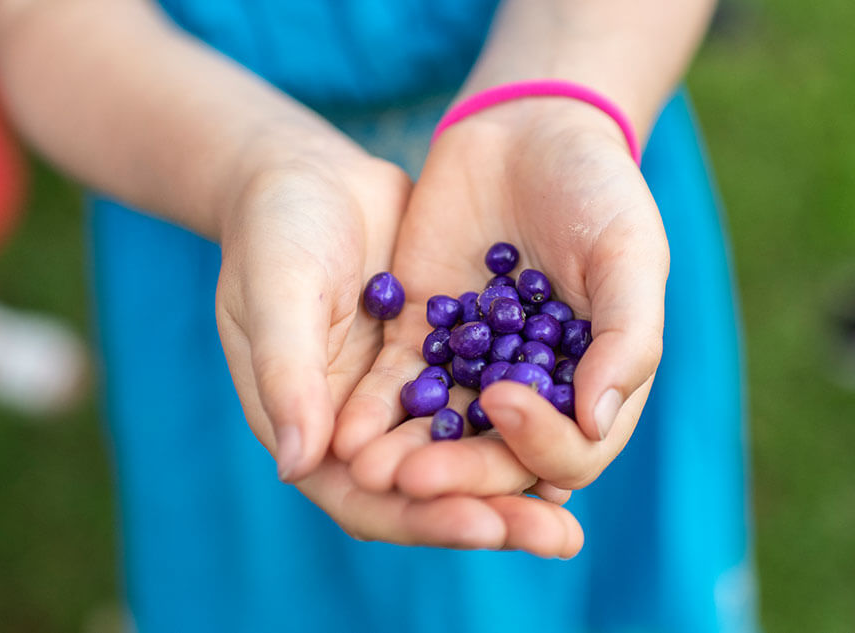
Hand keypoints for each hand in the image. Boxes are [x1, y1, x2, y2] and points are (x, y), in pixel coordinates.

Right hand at [213, 146, 582, 556]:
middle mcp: (365, 432)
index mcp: (311, 434)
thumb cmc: (272, 232)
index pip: (367, 501)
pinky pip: (495, 396)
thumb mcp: (277, 293)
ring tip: (573, 512)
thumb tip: (300, 465)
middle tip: (557, 540)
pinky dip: (533, 416)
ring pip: (471, 451)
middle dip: (492, 511)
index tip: (481, 523)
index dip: (425, 517)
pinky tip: (583, 428)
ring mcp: (412, 395)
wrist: (306, 172)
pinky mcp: (449, 356)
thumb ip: (287, 374)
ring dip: (519, 477)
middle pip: (433, 491)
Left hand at [333, 100, 669, 500]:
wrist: (529, 127)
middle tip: (410, 478)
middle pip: (499, 458)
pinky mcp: (422, 337)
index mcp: (597, 385)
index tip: (503, 402)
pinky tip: (343, 425)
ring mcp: (476, 368)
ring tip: (366, 467)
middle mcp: (536, 392)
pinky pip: (397, 385)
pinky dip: (374, 409)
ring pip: (442, 433)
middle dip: (457, 472)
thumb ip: (627, 338)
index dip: (540, 445)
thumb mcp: (629, 253)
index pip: (574, 451)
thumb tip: (595, 424)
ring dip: (406, 456)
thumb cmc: (598, 188)